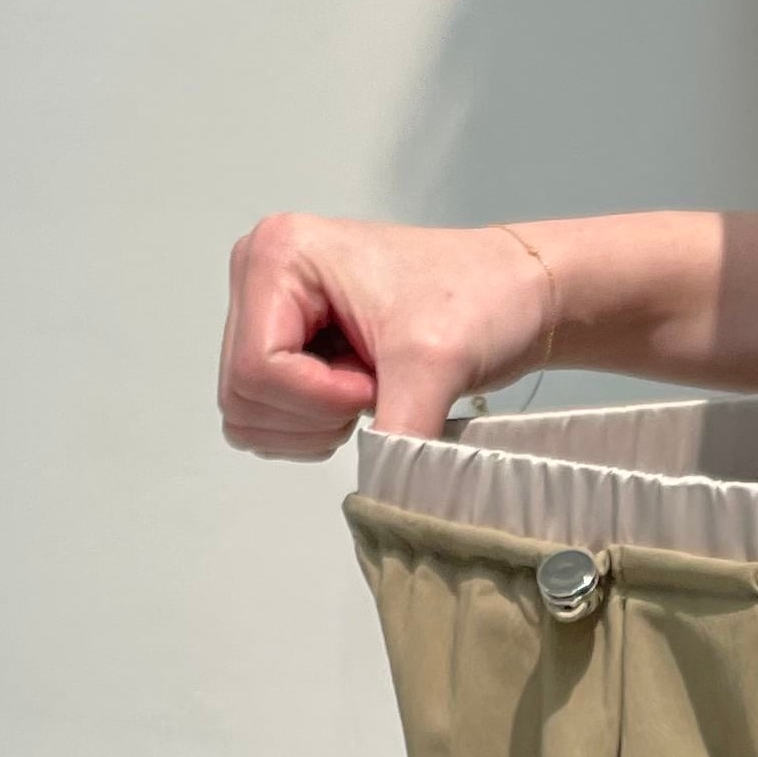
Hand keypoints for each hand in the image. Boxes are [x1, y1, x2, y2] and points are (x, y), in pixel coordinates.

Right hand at [217, 212, 553, 460]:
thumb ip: (396, 437)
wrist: (514, 294)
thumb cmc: (480, 299)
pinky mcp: (282, 343)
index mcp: (277, 254)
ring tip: (371, 387)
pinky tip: (359, 392)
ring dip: (312, 423)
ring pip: (249, 413)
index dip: (315, 398)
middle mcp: (257, 276)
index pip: (255, 368)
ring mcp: (266, 310)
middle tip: (375, 387)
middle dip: (312, 414)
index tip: (374, 381)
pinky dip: (312, 424)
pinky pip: (267, 416)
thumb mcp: (434, 366)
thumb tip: (379, 501)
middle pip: (243, 395)